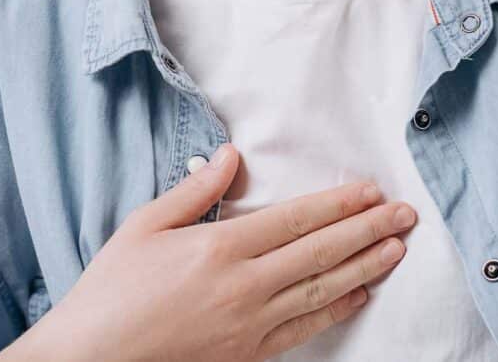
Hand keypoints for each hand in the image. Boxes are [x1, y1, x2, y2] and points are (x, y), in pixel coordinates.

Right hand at [0, 142, 415, 361]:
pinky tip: (361, 293)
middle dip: (369, 230)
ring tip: (398, 249)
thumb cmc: (111, 290)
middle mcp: (245, 285)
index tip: (372, 191)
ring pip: (323, 290)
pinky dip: (338, 309)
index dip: (339, 204)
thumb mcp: (144, 226)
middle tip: (406, 214)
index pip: (297, 219)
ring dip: (366, 267)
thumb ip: (195, 191)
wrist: (91, 361)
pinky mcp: (249, 353)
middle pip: (322, 251)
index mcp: (220, 247)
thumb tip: (232, 157)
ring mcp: (251, 324)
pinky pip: (306, 329)